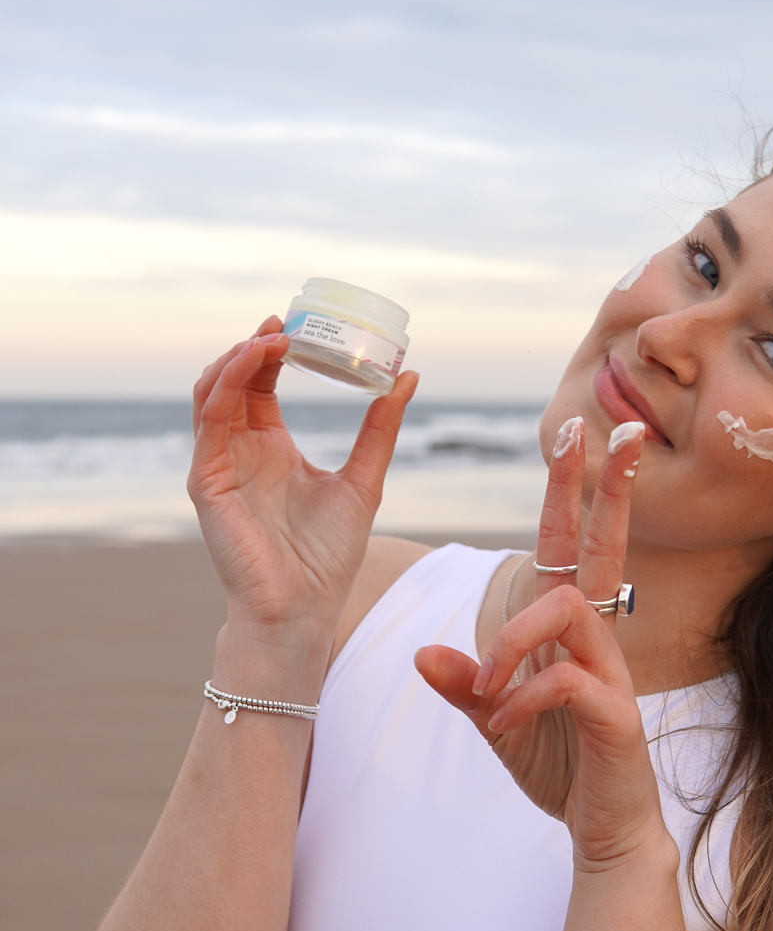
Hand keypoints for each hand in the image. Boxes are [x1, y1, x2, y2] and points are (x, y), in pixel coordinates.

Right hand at [189, 316, 417, 638]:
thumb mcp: (364, 479)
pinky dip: (227, 383)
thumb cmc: (327, 558)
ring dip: (237, 357)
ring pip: (212, 391)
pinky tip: (252, 360)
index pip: (261, 383)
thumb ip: (380, 428)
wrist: (303, 610)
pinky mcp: (206, 480)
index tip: (302, 322)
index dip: (273, 349)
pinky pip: (209, 420)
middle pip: (234, 380)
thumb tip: (408, 376)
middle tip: (287, 320)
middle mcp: (239, 451)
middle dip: (255, 344)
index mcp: (270, 448)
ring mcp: (219, 464)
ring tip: (271, 334)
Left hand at [415, 419, 669, 864]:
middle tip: (613, 429)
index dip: (571, 490)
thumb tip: (421, 653)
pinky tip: (502, 722)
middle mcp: (596, 640)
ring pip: (567, 610)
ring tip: (487, 686)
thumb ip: (465, 685)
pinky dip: (524, 696)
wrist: (600, 832)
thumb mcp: (496, 719)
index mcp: (569, 631)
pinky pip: (567, 680)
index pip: (569, 546)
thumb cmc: (557, 766)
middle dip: (605, 487)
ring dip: (513, 638)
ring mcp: (611, 674)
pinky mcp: (615, 716)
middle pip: (601, 549)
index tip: (576, 432)